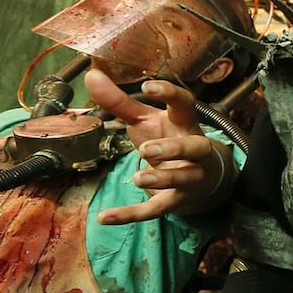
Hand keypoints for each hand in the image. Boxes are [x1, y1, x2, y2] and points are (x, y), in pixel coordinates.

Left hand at [86, 69, 235, 223]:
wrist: (201, 179)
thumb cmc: (169, 140)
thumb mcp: (147, 120)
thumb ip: (120, 101)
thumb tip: (91, 75)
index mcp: (185, 124)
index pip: (186, 105)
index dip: (171, 95)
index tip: (149, 87)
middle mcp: (194, 152)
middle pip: (193, 148)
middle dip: (174, 149)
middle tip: (147, 150)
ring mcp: (189, 178)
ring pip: (181, 181)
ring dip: (161, 180)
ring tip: (139, 179)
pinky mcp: (176, 201)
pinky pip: (155, 210)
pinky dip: (131, 215)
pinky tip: (105, 217)